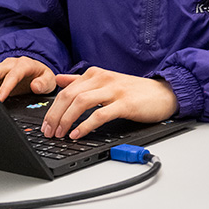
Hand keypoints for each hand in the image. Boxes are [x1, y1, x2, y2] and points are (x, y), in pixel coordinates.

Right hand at [0, 56, 56, 101]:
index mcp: (25, 64)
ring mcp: (3, 68)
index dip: (5, 86)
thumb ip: (44, 83)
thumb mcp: (49, 80)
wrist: (38, 73)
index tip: (0, 98)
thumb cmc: (42, 77)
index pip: (13, 75)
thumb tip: (35, 86)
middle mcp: (12, 64)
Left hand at [41, 67, 178, 139]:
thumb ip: (81, 80)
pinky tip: (78, 134)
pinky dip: (86, 126)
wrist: (163, 93)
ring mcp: (114, 90)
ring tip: (60, 134)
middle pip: (69, 96)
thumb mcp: (105, 81)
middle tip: (49, 132)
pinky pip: (100, 114)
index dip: (52, 108)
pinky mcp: (125, 103)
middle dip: (55, 115)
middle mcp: (102, 79)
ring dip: (67, 120)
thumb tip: (59, 79)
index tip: (46, 124)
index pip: (65, 90)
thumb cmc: (134, 90)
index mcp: (95, 74)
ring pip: (81, 103)